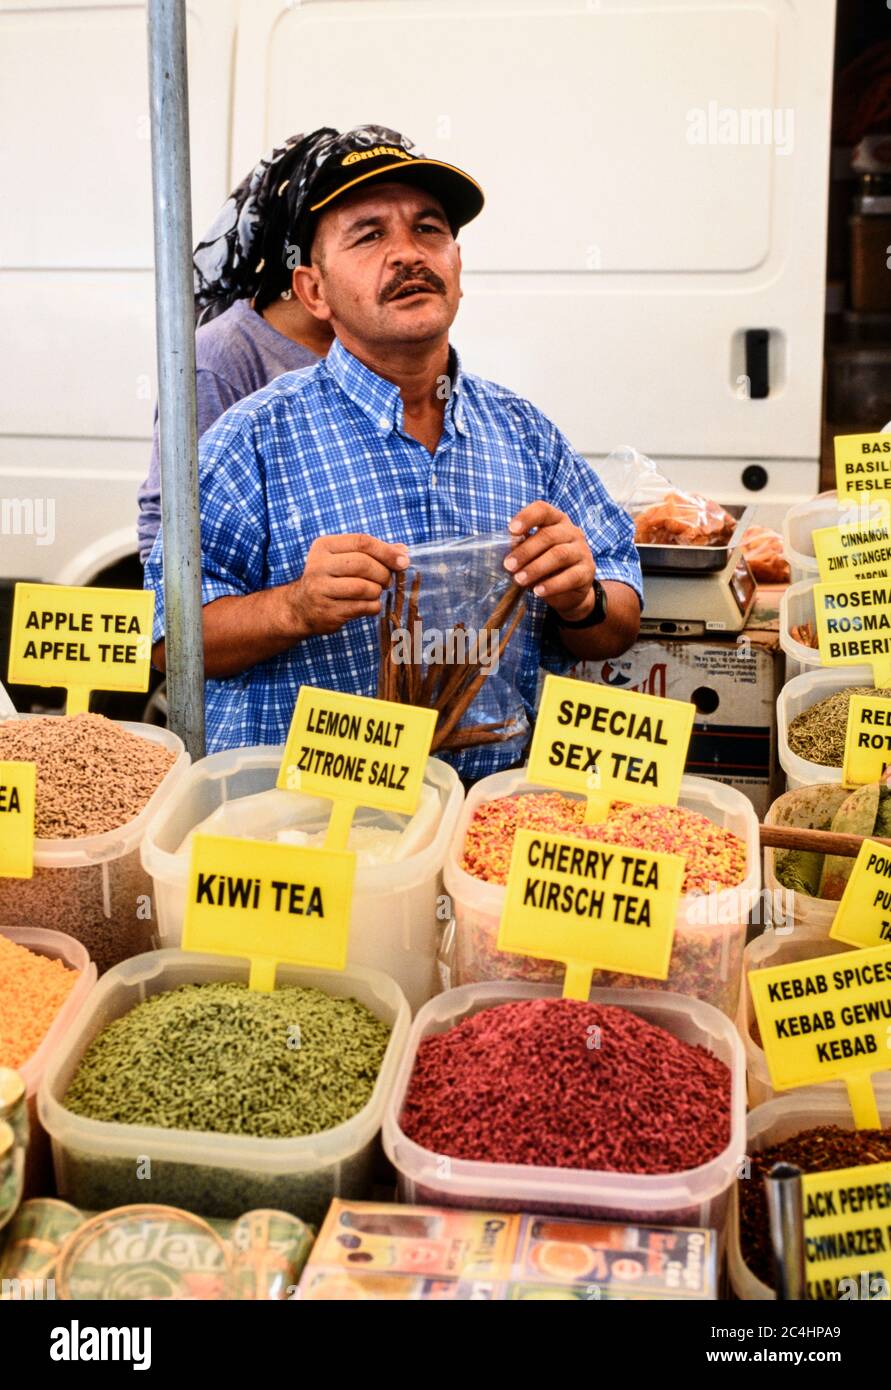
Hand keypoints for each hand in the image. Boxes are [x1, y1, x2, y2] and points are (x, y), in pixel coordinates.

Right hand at [288, 533, 408, 638]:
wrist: (301, 607)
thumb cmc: (331, 579)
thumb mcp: (346, 558)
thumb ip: (373, 552)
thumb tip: (403, 551)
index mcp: (324, 546)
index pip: (362, 542)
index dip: (387, 551)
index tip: (404, 561)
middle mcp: (318, 566)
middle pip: (363, 564)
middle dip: (383, 573)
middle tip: (387, 581)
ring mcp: (320, 590)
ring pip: (364, 587)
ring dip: (377, 591)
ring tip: (375, 592)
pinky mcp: (327, 611)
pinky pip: (362, 607)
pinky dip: (373, 606)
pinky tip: (369, 605)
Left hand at [505, 502, 595, 620]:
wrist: (570, 591)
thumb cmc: (546, 566)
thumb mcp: (532, 554)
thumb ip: (522, 548)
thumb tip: (510, 548)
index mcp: (556, 521)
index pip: (543, 510)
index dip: (527, 517)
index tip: (512, 530)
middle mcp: (572, 532)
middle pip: (549, 535)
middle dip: (525, 551)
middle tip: (509, 565)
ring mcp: (582, 551)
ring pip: (560, 555)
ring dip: (536, 568)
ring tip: (520, 580)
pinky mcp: (588, 571)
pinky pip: (571, 576)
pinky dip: (552, 585)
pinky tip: (538, 591)